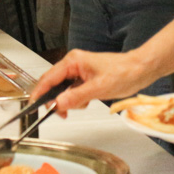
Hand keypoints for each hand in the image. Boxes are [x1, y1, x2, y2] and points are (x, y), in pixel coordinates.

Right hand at [32, 48, 158, 116]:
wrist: (141, 70)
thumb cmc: (124, 72)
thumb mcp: (99, 88)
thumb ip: (77, 97)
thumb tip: (58, 104)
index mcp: (73, 61)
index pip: (49, 78)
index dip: (39, 93)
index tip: (33, 106)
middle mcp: (73, 64)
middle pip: (53, 84)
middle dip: (57, 100)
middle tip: (62, 113)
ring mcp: (79, 71)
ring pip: (63, 90)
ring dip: (70, 101)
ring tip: (85, 102)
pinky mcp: (85, 78)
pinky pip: (73, 92)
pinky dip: (77, 100)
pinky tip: (88, 100)